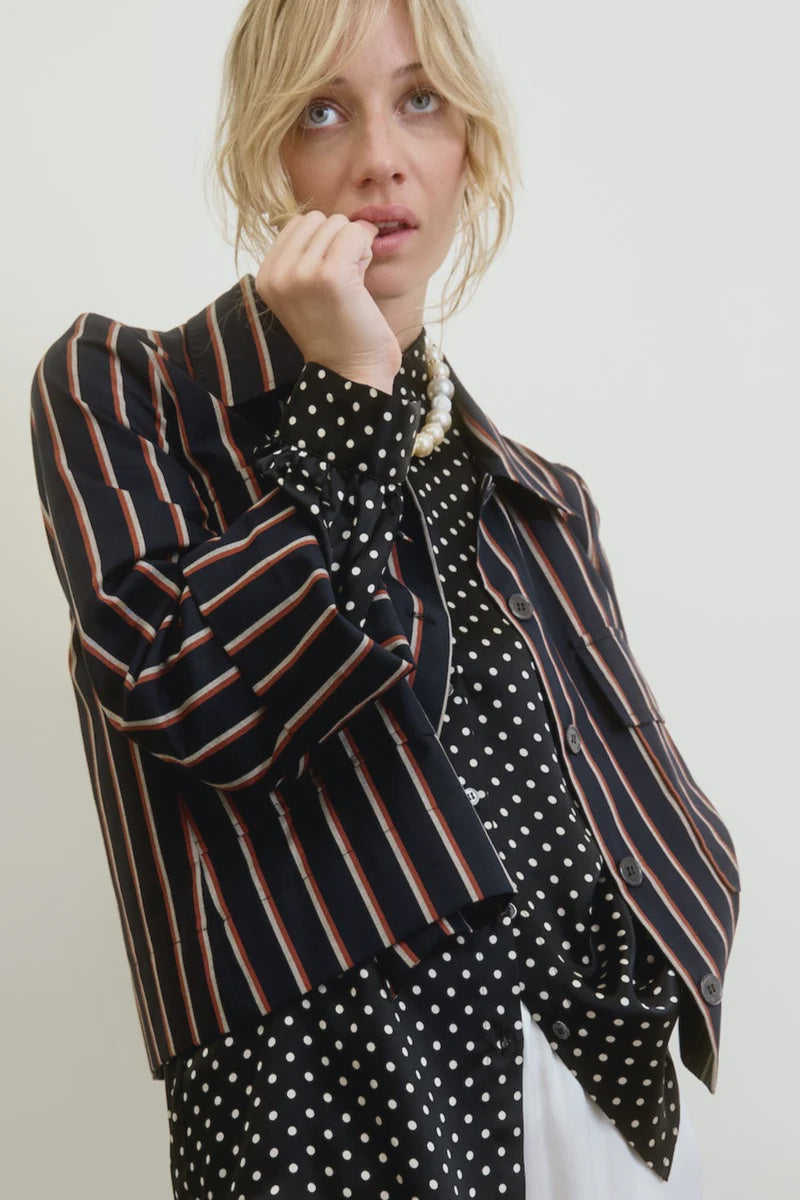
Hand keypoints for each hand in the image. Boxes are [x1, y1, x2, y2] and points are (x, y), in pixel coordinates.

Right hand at [255, 211, 401, 392]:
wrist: (352, 374)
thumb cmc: (338, 333)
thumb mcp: (304, 292)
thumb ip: (303, 257)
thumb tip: (323, 218)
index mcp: (266, 277)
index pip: (298, 224)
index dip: (323, 243)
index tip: (330, 278)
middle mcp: (278, 274)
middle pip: (318, 219)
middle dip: (338, 241)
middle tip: (345, 281)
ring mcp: (302, 274)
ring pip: (338, 223)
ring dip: (354, 247)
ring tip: (352, 284)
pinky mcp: (331, 275)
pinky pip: (357, 234)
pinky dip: (366, 250)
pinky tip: (363, 280)